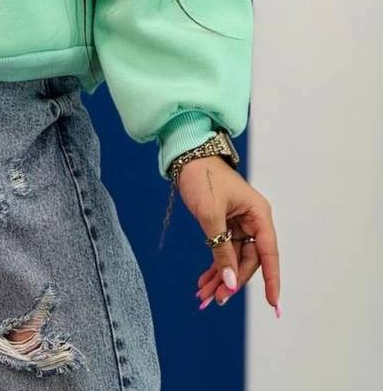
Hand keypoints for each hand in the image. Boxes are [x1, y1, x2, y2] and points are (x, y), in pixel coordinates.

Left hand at [176, 155, 281, 315]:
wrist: (187, 156)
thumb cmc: (203, 177)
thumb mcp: (210, 214)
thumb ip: (221, 249)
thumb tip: (230, 280)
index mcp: (258, 214)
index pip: (268, 253)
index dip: (272, 279)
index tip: (273, 304)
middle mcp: (253, 221)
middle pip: (248, 260)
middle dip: (232, 280)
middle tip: (216, 299)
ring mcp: (239, 224)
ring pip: (234, 259)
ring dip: (221, 277)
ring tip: (205, 296)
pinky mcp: (226, 225)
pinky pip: (224, 251)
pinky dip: (215, 266)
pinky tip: (204, 282)